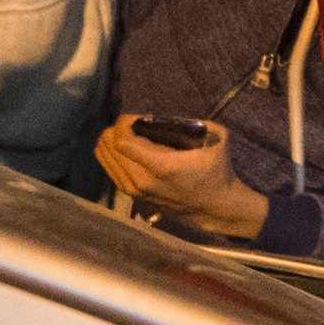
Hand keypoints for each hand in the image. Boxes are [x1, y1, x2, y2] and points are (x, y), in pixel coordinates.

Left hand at [95, 114, 270, 239]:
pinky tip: (127, 149)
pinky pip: (109, 169)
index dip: (123, 123)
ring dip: (112, 141)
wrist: (215, 208)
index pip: (122, 141)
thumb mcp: (218, 140)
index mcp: (160, 166)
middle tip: (134, 124)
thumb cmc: (218, 173)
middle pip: (108, 147)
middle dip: (117, 129)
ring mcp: (134, 190)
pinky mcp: (133, 194)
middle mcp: (141, 180)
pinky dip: (113, 154)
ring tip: (131, 135)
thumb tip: (178, 116)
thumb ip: (201, 122)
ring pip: (105, 157)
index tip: (137, 117)